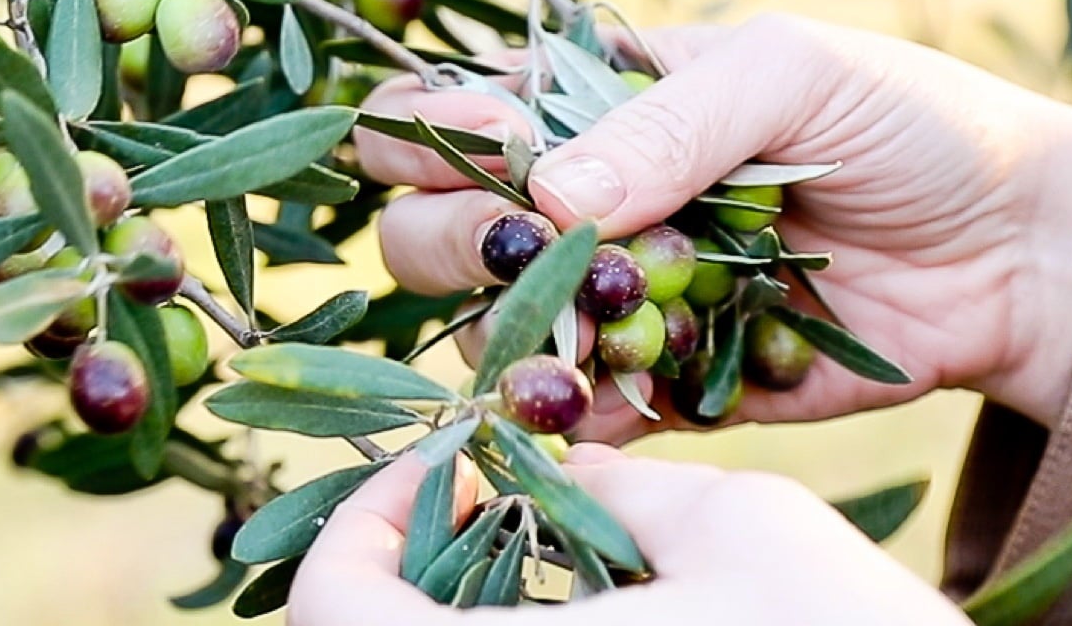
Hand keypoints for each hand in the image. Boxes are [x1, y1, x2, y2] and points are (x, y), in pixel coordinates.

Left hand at [289, 444, 965, 624]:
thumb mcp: (742, 523)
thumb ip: (614, 480)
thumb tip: (547, 460)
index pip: (329, 607)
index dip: (354, 524)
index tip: (440, 468)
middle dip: (394, 569)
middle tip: (472, 505)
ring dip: (444, 615)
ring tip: (528, 557)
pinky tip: (574, 620)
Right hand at [354, 12, 1071, 432]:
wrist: (1026, 252)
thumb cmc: (908, 122)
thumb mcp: (790, 76)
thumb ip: (667, 126)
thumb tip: (545, 192)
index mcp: (592, 100)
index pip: (448, 110)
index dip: (425, 131)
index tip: (471, 142)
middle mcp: (582, 201)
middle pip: (431, 228)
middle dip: (455, 237)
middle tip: (520, 243)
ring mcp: (616, 298)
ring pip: (491, 327)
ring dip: (514, 330)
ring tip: (577, 331)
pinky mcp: (664, 387)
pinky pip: (583, 413)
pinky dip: (574, 413)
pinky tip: (593, 399)